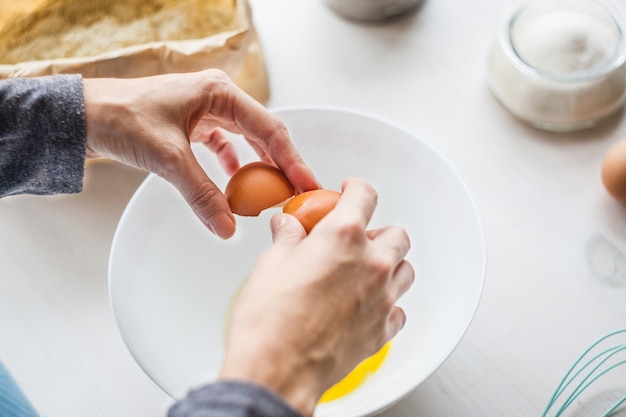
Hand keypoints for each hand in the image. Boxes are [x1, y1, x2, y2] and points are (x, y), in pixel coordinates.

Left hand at [82, 70, 318, 238]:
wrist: (84, 116)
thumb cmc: (121, 118)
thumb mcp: (168, 159)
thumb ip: (201, 194)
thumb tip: (228, 228)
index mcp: (219, 92)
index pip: (269, 129)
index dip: (292, 159)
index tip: (307, 184)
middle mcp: (218, 97)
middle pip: (263, 133)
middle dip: (281, 164)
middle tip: (296, 193)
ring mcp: (206, 110)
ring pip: (246, 140)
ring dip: (259, 166)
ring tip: (272, 192)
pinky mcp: (194, 124)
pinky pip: (225, 145)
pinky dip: (233, 165)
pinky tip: (236, 184)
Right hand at [219, 178, 413, 415]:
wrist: (277, 370)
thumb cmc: (270, 320)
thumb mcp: (271, 264)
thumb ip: (288, 238)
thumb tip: (287, 226)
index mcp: (343, 237)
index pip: (365, 195)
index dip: (357, 188)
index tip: (352, 191)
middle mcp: (371, 264)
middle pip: (396, 234)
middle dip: (378, 232)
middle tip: (356, 239)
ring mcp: (382, 298)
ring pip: (406, 270)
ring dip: (390, 265)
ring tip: (366, 270)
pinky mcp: (382, 330)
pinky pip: (399, 310)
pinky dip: (388, 303)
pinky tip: (367, 305)